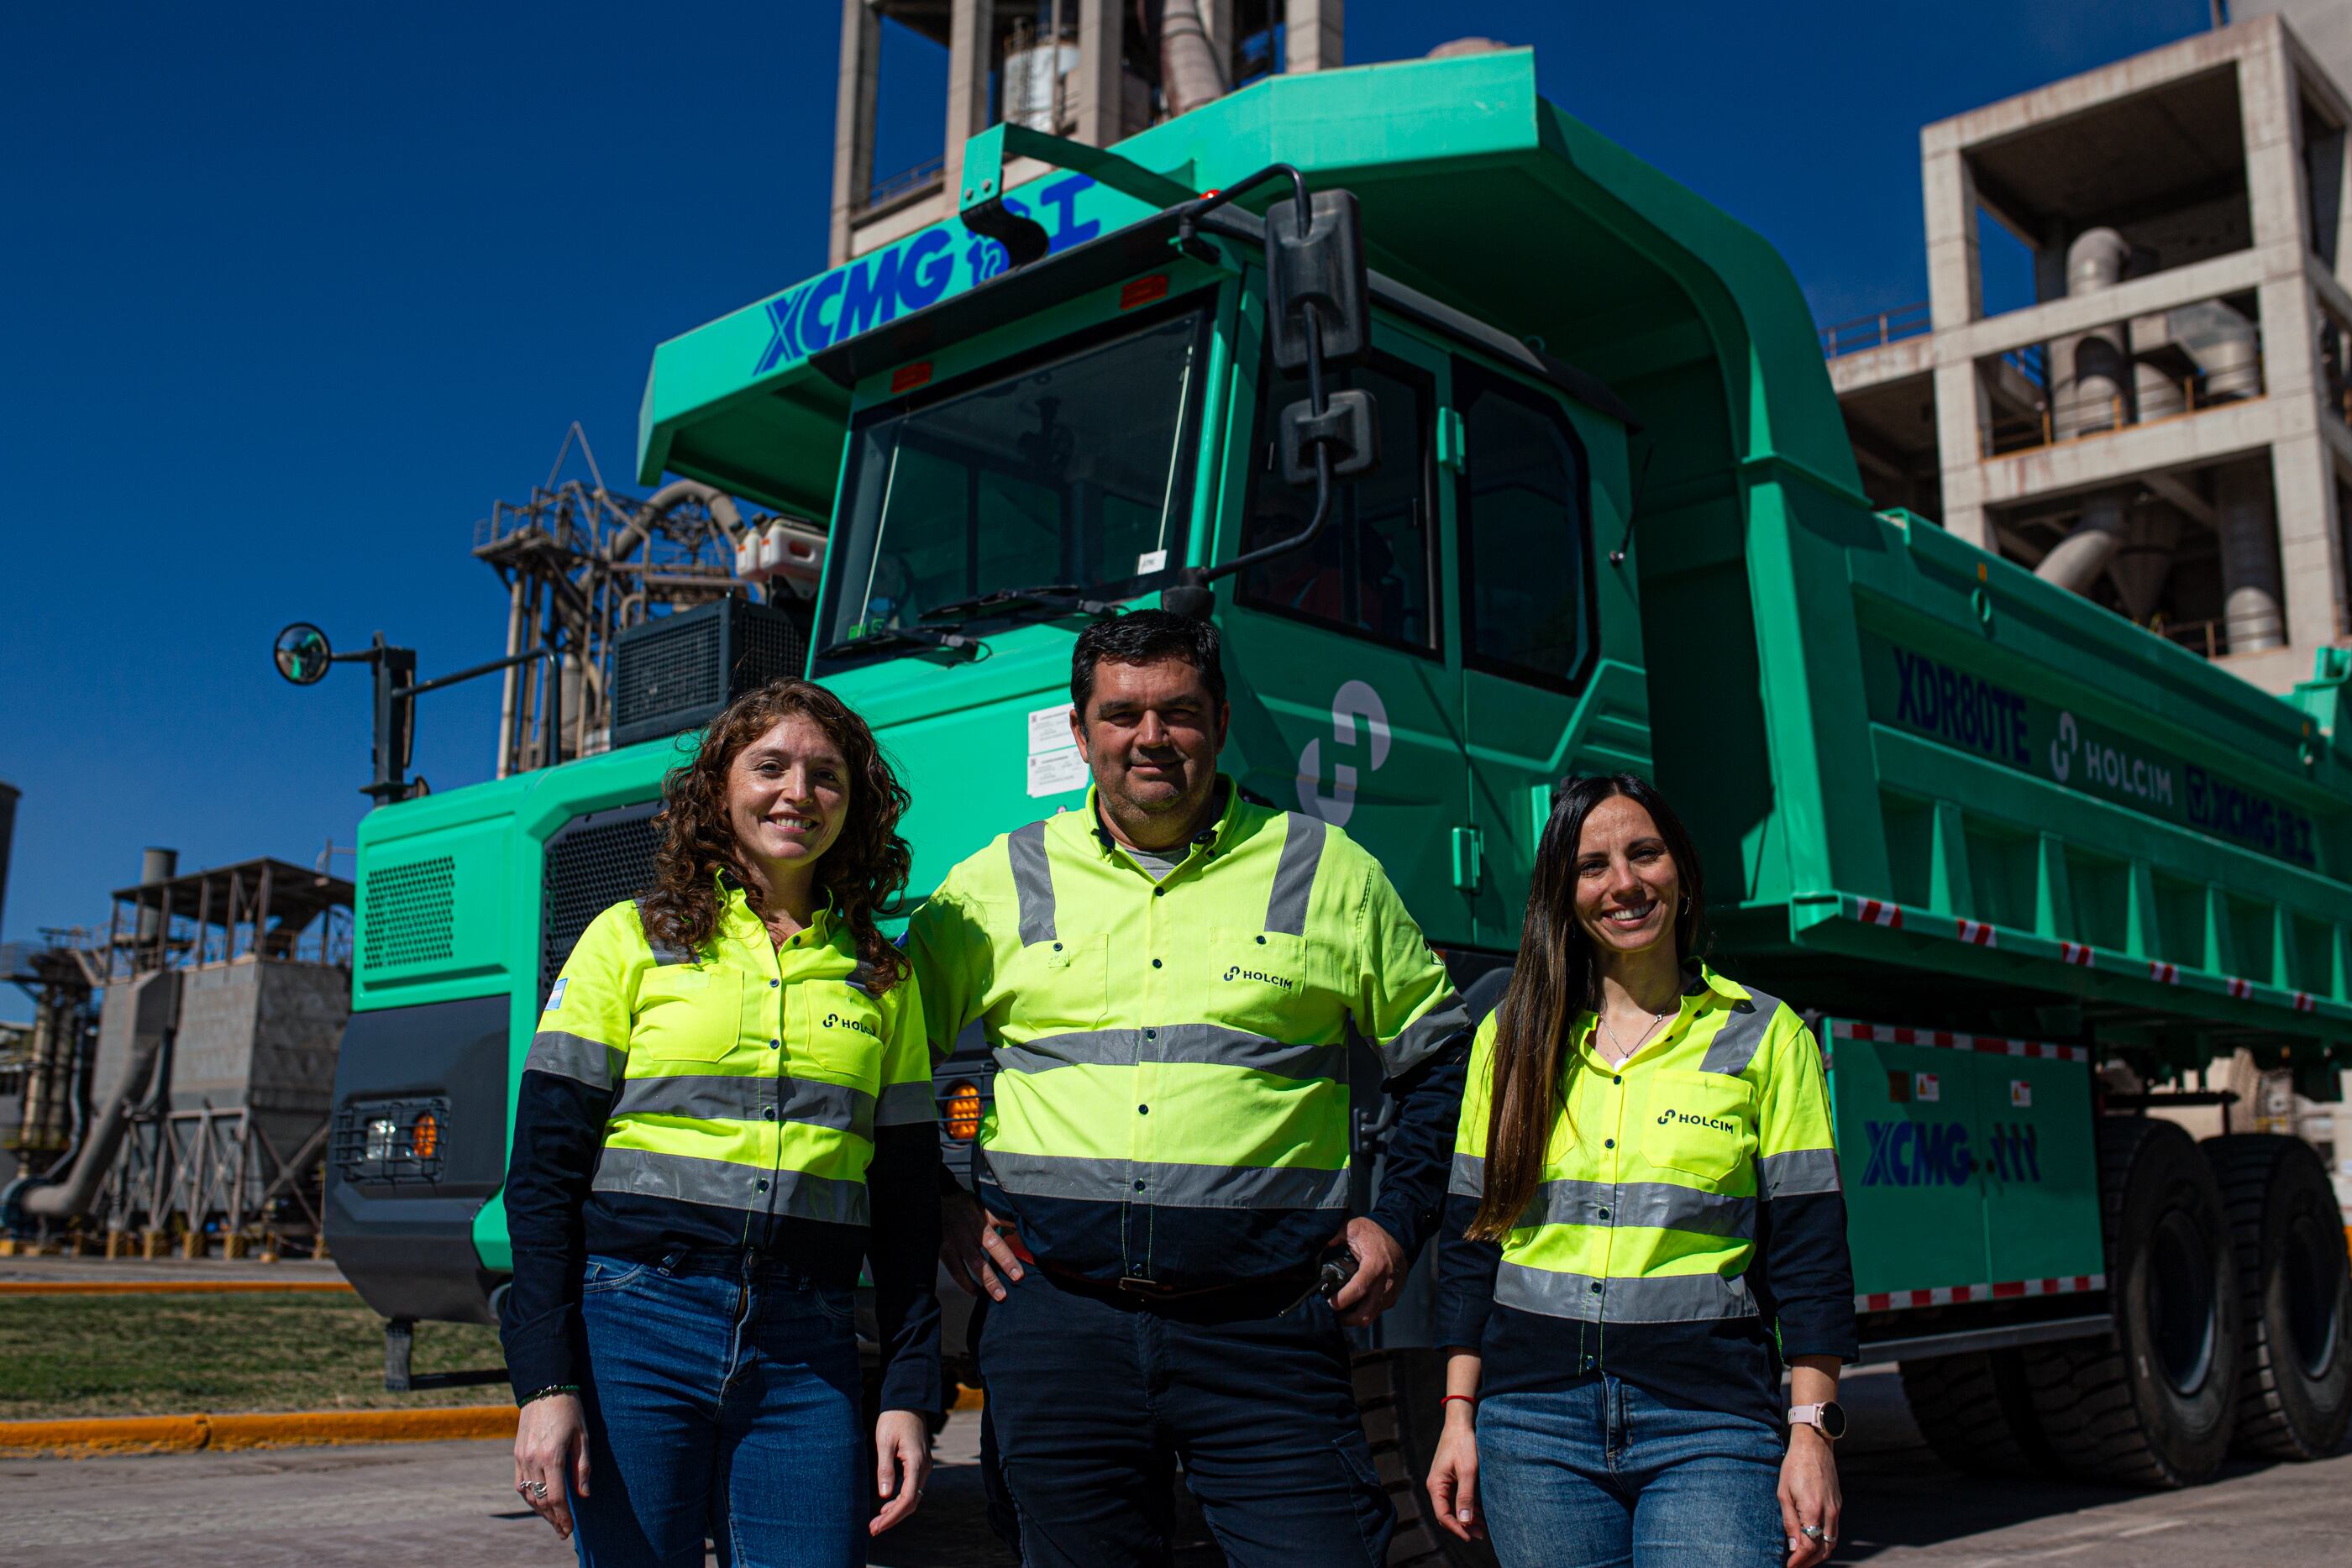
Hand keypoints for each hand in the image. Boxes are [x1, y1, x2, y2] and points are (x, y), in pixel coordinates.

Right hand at [512, 1393, 588, 1539]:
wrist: (544, 1388)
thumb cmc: (569, 1409)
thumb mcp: (583, 1436)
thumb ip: (582, 1466)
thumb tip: (583, 1494)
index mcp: (552, 1456)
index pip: (557, 1497)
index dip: (563, 1516)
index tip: (569, 1529)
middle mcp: (533, 1460)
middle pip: (541, 1500)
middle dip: (552, 1519)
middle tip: (563, 1531)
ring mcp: (521, 1458)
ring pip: (528, 1495)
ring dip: (540, 1511)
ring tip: (553, 1521)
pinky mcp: (516, 1454)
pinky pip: (519, 1484)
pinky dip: (529, 1497)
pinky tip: (538, 1503)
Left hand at [870, 1409, 931, 1535]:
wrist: (908, 1401)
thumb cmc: (894, 1419)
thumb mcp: (884, 1442)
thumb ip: (885, 1468)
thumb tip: (883, 1495)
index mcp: (915, 1462)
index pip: (907, 1499)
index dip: (892, 1517)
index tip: (876, 1526)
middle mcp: (924, 1467)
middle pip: (912, 1503)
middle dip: (893, 1518)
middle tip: (873, 1529)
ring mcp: (924, 1466)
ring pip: (913, 1497)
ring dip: (896, 1511)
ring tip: (877, 1520)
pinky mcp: (920, 1464)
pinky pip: (913, 1488)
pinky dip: (900, 1500)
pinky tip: (886, 1504)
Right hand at [941, 1190, 1026, 1301]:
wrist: (938, 1201)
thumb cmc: (969, 1206)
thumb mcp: (987, 1208)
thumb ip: (1004, 1221)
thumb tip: (1029, 1232)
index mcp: (977, 1222)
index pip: (993, 1243)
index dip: (1005, 1260)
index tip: (1018, 1275)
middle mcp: (962, 1234)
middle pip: (976, 1261)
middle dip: (991, 1280)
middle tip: (1003, 1296)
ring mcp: (949, 1244)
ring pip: (962, 1269)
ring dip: (978, 1285)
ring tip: (996, 1298)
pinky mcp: (940, 1251)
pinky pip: (953, 1271)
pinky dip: (964, 1283)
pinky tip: (977, 1292)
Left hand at [1326, 1217, 1406, 1326]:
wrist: (1401, 1239)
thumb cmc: (1373, 1234)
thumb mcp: (1353, 1227)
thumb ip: (1335, 1236)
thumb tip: (1315, 1249)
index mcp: (1376, 1264)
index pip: (1359, 1288)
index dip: (1342, 1300)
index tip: (1328, 1302)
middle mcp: (1386, 1282)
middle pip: (1366, 1312)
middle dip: (1346, 1319)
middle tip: (1330, 1312)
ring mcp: (1391, 1293)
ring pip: (1371, 1316)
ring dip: (1354, 1319)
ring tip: (1339, 1312)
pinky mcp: (1392, 1298)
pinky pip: (1376, 1312)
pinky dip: (1363, 1314)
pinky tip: (1351, 1306)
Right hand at [1424, 1405, 1483, 1542]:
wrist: (1461, 1423)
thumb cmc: (1463, 1444)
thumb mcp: (1468, 1472)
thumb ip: (1465, 1497)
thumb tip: (1464, 1522)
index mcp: (1436, 1485)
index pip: (1443, 1515)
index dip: (1456, 1528)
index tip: (1470, 1537)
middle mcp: (1437, 1486)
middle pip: (1447, 1514)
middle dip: (1463, 1526)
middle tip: (1481, 1535)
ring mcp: (1443, 1482)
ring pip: (1453, 1507)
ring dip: (1467, 1518)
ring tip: (1483, 1528)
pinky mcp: (1451, 1479)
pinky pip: (1457, 1498)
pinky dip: (1468, 1507)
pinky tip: (1480, 1513)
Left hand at [1779, 1425, 1840, 1565]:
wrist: (1815, 1445)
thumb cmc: (1794, 1466)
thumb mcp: (1783, 1493)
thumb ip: (1789, 1522)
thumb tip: (1793, 1548)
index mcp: (1814, 1510)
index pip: (1809, 1547)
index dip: (1798, 1561)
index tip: (1788, 1567)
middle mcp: (1829, 1513)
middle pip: (1824, 1550)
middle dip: (1809, 1562)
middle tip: (1794, 1566)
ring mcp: (1836, 1509)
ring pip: (1832, 1543)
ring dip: (1819, 1555)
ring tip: (1803, 1560)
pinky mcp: (1838, 1505)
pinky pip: (1834, 1531)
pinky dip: (1825, 1543)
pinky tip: (1813, 1543)